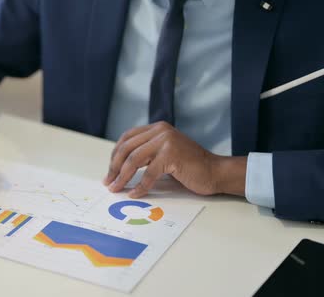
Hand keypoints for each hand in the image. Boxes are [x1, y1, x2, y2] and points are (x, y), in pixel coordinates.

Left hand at [103, 122, 246, 197]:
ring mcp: (166, 141)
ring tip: (116, 188)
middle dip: (114, 167)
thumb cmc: (189, 167)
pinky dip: (139, 186)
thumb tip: (119, 168)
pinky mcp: (171, 155)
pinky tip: (134, 194)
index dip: (115, 155)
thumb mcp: (164, 153)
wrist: (215, 172)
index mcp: (157, 128)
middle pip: (127, 148)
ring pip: (134, 160)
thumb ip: (146, 153)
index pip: (127, 138)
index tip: (110, 171)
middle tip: (108, 182)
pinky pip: (148, 174)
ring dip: (122, 177)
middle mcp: (160, 131)